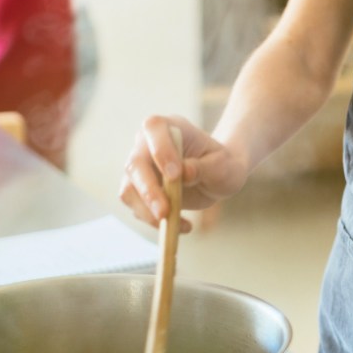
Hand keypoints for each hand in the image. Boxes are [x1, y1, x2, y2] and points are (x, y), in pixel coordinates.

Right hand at [118, 115, 249, 231]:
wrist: (217, 176)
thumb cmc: (222, 165)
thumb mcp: (223, 166)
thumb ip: (205, 167)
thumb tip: (185, 172)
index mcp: (170, 127)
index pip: (154, 129)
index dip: (161, 151)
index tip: (175, 176)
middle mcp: (147, 144)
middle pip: (135, 164)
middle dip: (148, 191)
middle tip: (164, 213)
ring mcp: (140, 168)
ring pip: (129, 190)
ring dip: (147, 211)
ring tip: (175, 225)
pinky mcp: (139, 190)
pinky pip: (138, 207)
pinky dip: (155, 221)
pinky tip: (182, 226)